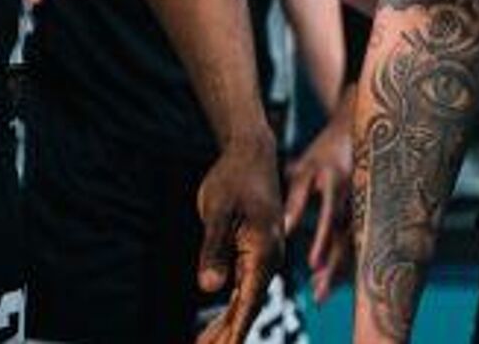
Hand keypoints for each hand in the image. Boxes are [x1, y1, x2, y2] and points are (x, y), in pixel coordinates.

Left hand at [193, 131, 284, 343]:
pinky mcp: (256, 252)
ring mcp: (264, 256)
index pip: (248, 303)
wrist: (249, 153)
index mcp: (264, 251)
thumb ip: (213, 249)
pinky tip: (216, 323)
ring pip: (245, 301)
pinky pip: (243, 288)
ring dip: (226, 326)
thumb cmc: (233, 178)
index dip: (234, 333)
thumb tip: (208, 288)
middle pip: (247, 308)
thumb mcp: (217, 212)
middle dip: (226, 336)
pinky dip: (229, 308)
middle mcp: (270, 258)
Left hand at [284, 98, 354, 300]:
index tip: (312, 264)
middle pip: (346, 236)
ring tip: (321, 293)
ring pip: (354, 242)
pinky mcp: (369, 212)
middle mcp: (356, 196)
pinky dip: (346, 260)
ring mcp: (366, 205)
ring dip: (339, 269)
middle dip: (333, 266)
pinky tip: (334, 279)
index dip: (322, 240)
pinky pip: (358, 239)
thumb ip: (296, 198)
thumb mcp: (306, 167)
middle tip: (319, 294)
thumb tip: (284, 230)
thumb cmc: (327, 150)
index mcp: (338, 183)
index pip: (330, 215)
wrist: (361, 129)